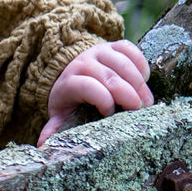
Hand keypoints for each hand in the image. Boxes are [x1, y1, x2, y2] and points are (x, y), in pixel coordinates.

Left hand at [38, 40, 152, 144]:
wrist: (73, 71)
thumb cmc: (71, 98)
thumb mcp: (61, 113)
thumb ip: (55, 128)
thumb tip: (44, 145)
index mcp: (68, 83)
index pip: (85, 86)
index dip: (101, 98)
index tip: (110, 113)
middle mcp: (82, 64)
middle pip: (107, 76)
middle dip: (126, 93)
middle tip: (139, 109)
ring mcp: (98, 52)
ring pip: (121, 62)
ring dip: (138, 82)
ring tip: (147, 101)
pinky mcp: (113, 45)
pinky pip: (129, 49)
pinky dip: (140, 63)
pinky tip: (145, 79)